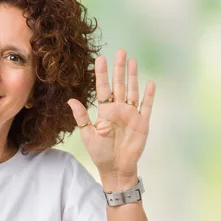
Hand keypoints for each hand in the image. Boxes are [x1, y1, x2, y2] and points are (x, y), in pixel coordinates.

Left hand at [67, 49, 155, 188]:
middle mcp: (118, 110)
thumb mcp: (88, 135)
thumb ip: (82, 118)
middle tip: (120, 51)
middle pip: (119, 85)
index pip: (103, 88)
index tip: (100, 59)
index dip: (102, 74)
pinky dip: (149, 96)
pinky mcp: (142, 123)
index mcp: (105, 112)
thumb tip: (70, 101)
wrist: (116, 169)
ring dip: (133, 77)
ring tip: (133, 61)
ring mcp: (131, 115)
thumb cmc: (100, 154)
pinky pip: (146, 107)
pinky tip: (150, 83)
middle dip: (119, 69)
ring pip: (132, 91)